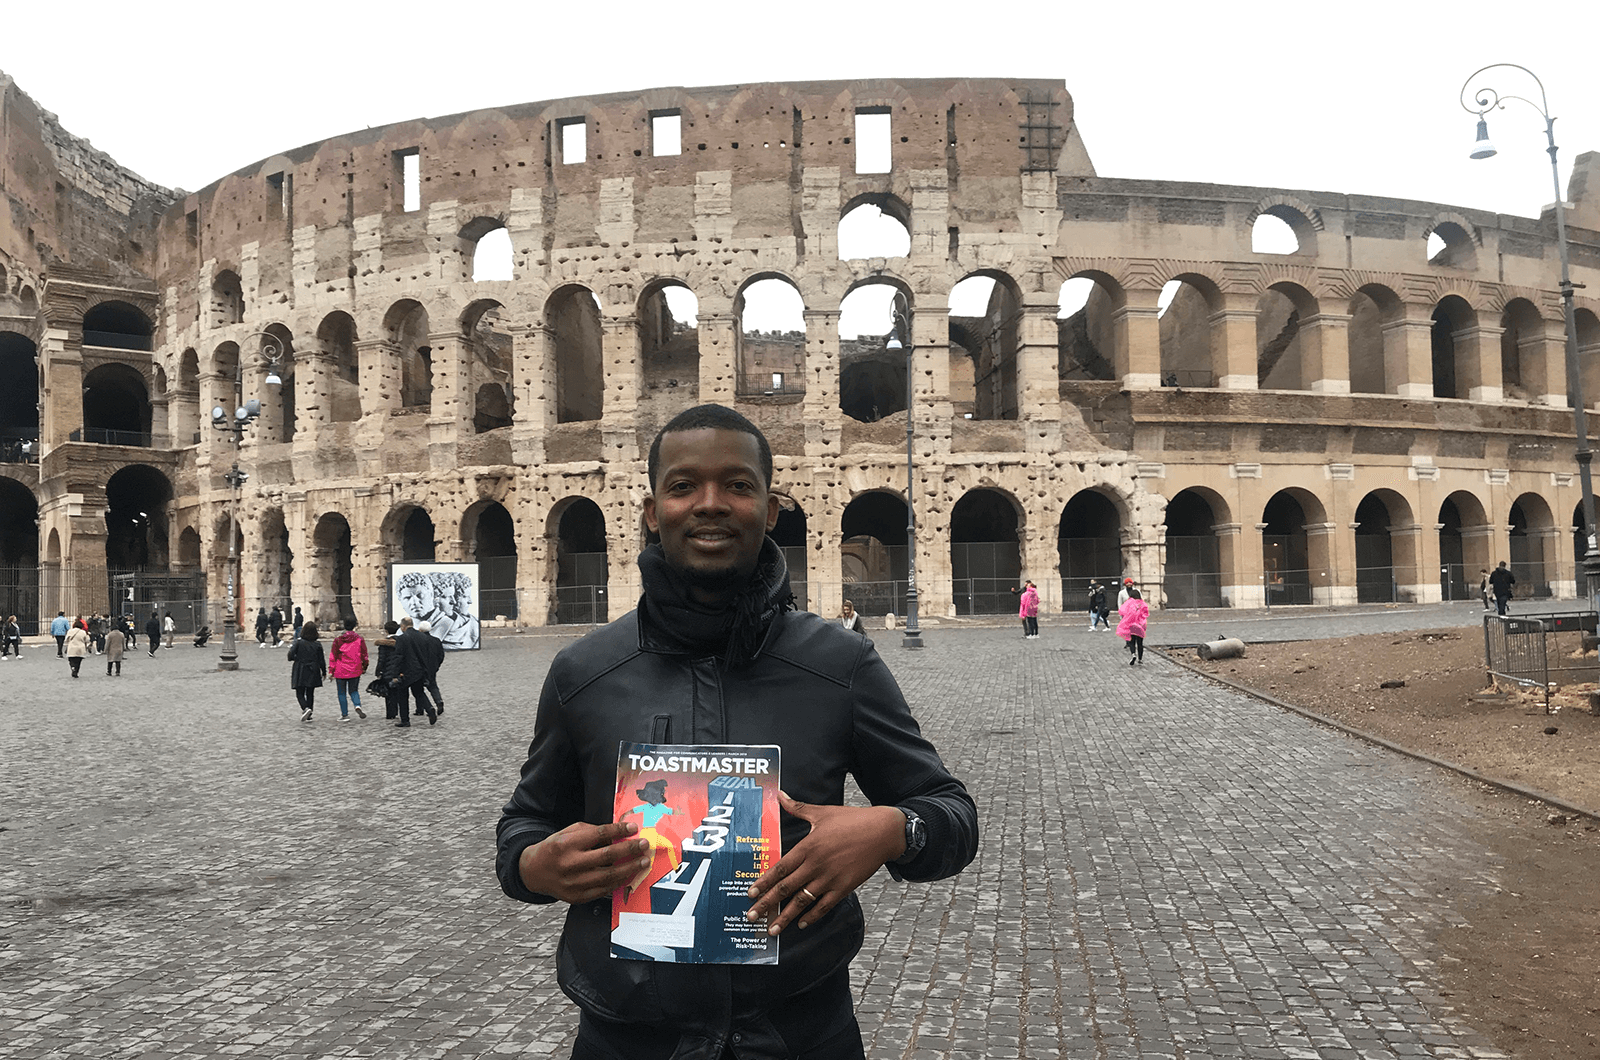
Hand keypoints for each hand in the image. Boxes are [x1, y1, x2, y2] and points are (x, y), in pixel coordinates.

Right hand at [518, 820, 651, 903]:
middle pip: (607, 856)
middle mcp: (570, 864)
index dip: (619, 830)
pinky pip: (603, 890)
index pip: (599, 835)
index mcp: (567, 844)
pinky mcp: (577, 897)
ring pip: (609, 876)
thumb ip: (591, 831)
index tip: (633, 828)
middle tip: (643, 845)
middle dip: (630, 849)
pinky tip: (628, 875)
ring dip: (630, 868)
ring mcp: (573, 883)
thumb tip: (618, 832)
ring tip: (642, 861)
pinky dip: (618, 882)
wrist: (534, 871)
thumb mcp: (568, 832)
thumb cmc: (555, 848)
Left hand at [744, 792, 904, 935]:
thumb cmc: (852, 820)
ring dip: (786, 917)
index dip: (764, 882)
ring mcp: (831, 878)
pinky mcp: (845, 887)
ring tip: (773, 930)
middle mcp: (816, 865)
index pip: (780, 868)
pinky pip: (825, 905)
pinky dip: (812, 916)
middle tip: (752, 916)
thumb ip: (798, 808)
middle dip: (767, 904)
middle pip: (786, 888)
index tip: (750, 894)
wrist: (883, 832)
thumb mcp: (823, 812)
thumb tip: (780, 795)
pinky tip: (802, 924)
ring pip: (803, 901)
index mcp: (809, 847)